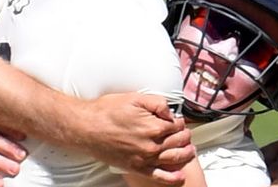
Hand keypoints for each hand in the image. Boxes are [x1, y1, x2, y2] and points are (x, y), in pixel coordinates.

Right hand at [77, 93, 194, 185]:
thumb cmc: (107, 111)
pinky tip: (179, 176)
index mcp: (153, 126)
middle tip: (185, 133)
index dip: (180, 122)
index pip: (177, 125)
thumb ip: (157, 103)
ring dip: (185, 154)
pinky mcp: (136, 167)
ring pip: (173, 158)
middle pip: (178, 142)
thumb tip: (171, 111)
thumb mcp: (134, 98)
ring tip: (189, 151)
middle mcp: (152, 144)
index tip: (178, 120)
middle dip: (184, 136)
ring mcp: (144, 158)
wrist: (87, 127)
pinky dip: (172, 178)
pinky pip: (158, 176)